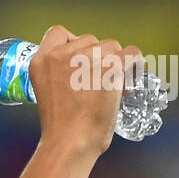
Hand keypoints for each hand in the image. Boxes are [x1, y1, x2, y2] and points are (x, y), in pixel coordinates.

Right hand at [29, 25, 143, 157]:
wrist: (69, 144)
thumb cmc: (61, 129)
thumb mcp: (47, 93)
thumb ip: (59, 74)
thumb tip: (85, 70)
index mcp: (42, 61)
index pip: (58, 33)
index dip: (72, 44)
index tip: (79, 61)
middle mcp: (62, 55)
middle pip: (89, 40)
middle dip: (97, 58)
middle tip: (99, 83)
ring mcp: (86, 59)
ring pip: (111, 46)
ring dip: (116, 64)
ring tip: (112, 88)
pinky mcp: (109, 67)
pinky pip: (131, 53)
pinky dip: (135, 65)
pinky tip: (132, 78)